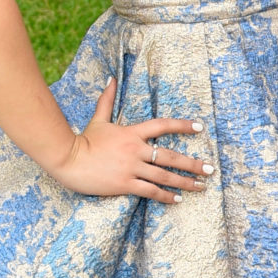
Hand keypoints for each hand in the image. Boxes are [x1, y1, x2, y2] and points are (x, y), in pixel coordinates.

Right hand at [50, 82, 214, 203]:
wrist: (66, 159)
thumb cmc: (83, 140)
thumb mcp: (98, 119)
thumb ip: (107, 100)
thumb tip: (111, 78)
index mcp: (132, 133)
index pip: (162, 126)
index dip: (182, 125)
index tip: (200, 127)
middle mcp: (135, 150)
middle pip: (170, 156)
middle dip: (193, 163)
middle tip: (210, 169)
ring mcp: (131, 168)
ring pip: (164, 176)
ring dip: (185, 182)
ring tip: (200, 187)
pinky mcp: (124, 184)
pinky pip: (150, 191)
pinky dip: (165, 195)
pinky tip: (177, 199)